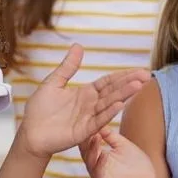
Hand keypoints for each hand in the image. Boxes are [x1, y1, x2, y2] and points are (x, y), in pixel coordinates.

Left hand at [17, 44, 149, 158]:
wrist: (30, 132)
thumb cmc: (39, 110)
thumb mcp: (53, 83)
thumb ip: (68, 67)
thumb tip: (78, 46)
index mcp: (85, 93)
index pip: (108, 82)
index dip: (123, 76)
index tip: (140, 70)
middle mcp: (90, 105)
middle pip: (113, 92)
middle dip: (129, 83)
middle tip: (147, 76)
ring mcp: (88, 118)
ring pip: (109, 104)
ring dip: (124, 95)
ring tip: (138, 85)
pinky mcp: (83, 131)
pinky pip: (98, 120)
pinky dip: (109, 113)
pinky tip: (120, 104)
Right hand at [79, 127, 159, 177]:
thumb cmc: (137, 165)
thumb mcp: (123, 145)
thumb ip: (111, 136)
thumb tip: (100, 123)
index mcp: (99, 157)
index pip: (88, 144)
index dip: (88, 133)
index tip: (87, 120)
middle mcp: (96, 167)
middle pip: (85, 152)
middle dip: (86, 140)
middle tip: (86, 127)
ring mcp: (100, 177)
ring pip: (90, 163)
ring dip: (91, 150)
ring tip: (94, 138)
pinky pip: (99, 174)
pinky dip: (100, 164)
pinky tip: (104, 155)